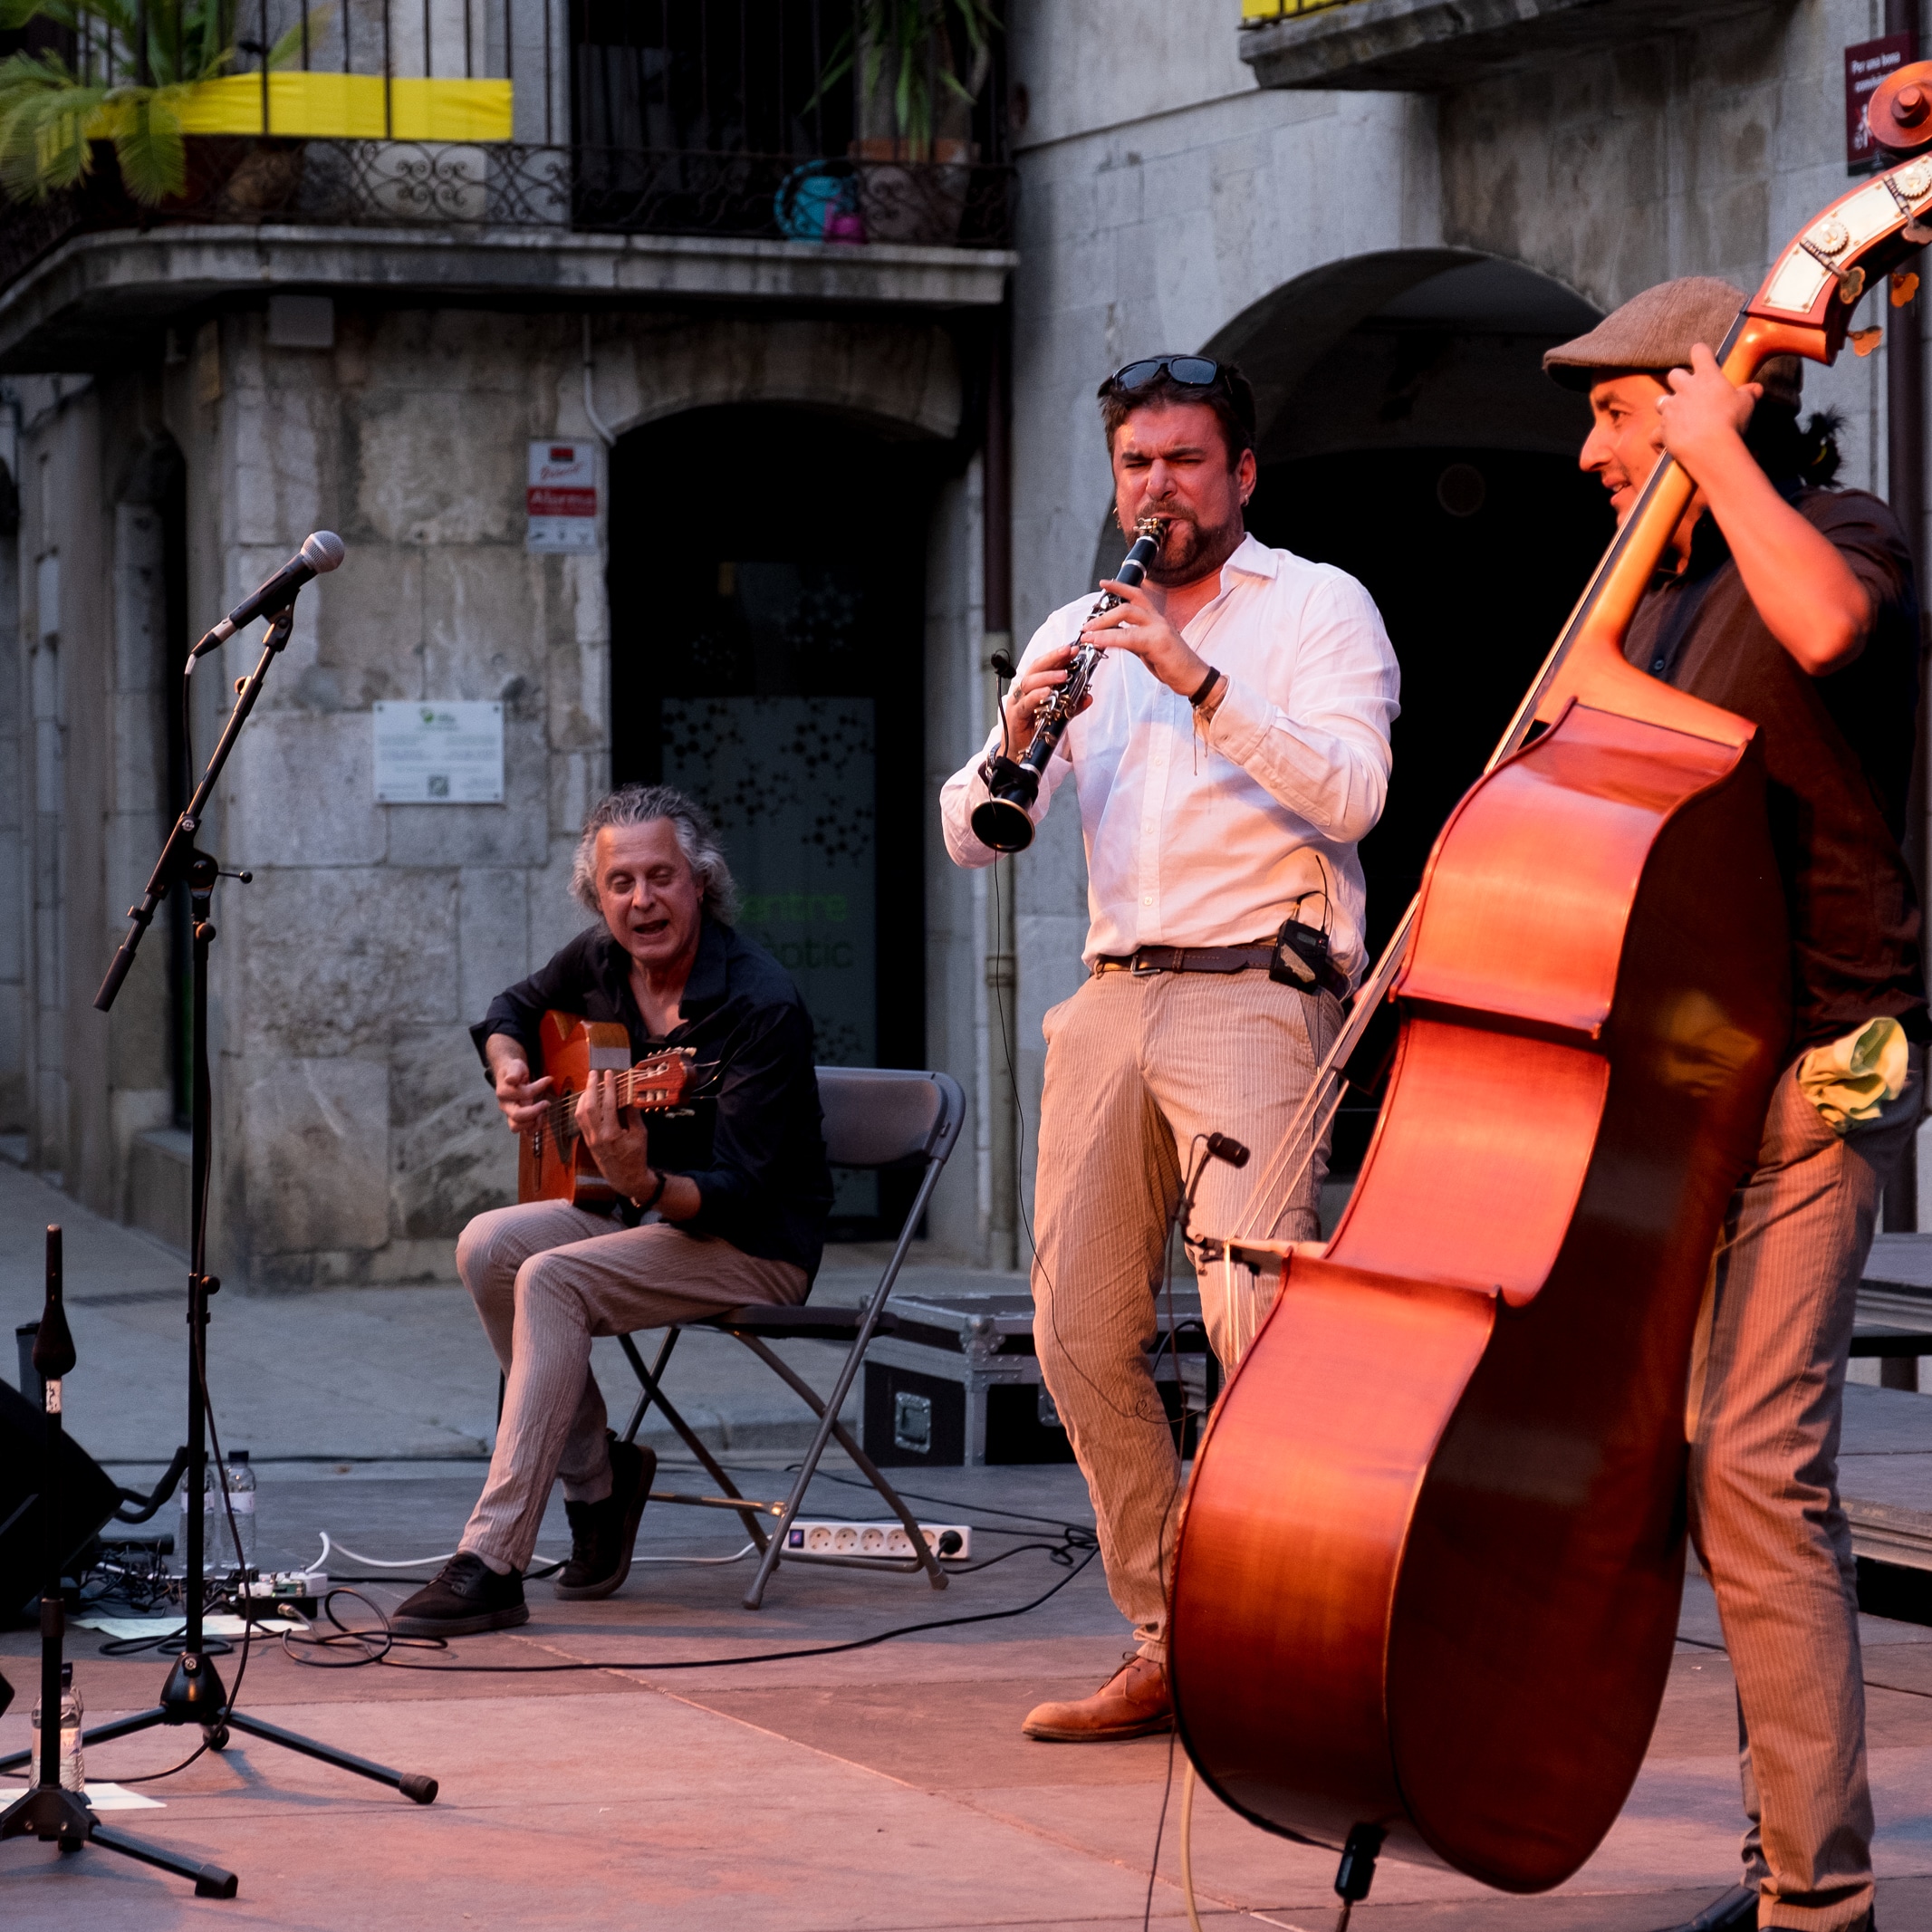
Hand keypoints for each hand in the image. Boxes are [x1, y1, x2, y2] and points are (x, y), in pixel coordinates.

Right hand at [489, 1049, 553, 1132]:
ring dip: (532, 1122)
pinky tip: (541, 1118)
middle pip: (517, 1116)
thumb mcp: (515, 1066)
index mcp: (503, 1092)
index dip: (537, 1088)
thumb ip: (514, 1072)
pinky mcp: (517, 1120)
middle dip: (535, 1111)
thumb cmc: (514, 1071)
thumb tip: (510, 1080)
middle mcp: (505, 1105)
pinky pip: (524, 1131)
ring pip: (516, 1127)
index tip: (549, 1079)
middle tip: (547, 1103)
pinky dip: (534, 1128)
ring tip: (542, 1113)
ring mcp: (510, 1114)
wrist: (510, 1076)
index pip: (521, 1094)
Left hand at [575, 1068, 657, 1200]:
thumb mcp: (640, 1135)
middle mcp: (597, 1136)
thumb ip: (633, 1115)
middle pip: (589, 1106)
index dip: (608, 1087)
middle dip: (591, 1087)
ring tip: (590, 1084)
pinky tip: (587, 1100)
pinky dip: (582, 1107)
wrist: (626, 1178)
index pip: (608, 1105)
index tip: (609, 1074)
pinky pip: (580, 1121)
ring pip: (580, 1113)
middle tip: (594, 1073)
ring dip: (584, 1096)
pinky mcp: (587, 1142)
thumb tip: (628, 1096)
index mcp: (612, 1134)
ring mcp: (590, 1139)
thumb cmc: (636, 1156)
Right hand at [1001, 642, 1091, 748]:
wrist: (1020, 755)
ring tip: (1064, 675)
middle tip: (1069, 652)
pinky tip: (1048, 692)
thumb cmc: (1036, 732)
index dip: (1058, 655)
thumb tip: (1088, 696)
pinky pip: (1025, 704)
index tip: (1073, 648)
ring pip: (1029, 683)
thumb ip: (1072, 705)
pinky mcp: (1015, 716)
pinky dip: (1036, 696)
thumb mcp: (1059, 715)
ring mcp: (1018, 703)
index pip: (1044, 666)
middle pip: (1035, 668)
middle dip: (1053, 658)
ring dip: (1048, 677)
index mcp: (1033, 687)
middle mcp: (1023, 692)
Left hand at [1081, 579, 1209, 699]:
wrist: (1194, 678)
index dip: (1120, 588)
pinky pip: (1129, 637)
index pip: (1137, 596)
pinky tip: (1098, 642)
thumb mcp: (1148, 649)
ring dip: (1103, 622)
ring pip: (1127, 614)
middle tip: (1087, 624)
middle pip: (1129, 604)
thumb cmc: (1173, 665)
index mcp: (1156, 620)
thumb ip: (1132, 640)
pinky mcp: (1158, 643)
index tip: (1104, 583)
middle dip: (1104, 612)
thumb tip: (1113, 637)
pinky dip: (1110, 638)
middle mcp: (1157, 620)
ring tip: (1087, 633)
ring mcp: (1159, 629)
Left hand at [1656, 343, 1759, 482]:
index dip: (1700, 352)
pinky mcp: (1662, 430)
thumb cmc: (1731, 421)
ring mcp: (1671, 409)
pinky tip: (1663, 445)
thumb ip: (1749, 393)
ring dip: (1666, 405)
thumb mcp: (1747, 404)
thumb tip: (1755, 389)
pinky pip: (1654, 434)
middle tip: (1689, 390)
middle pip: (1674, 374)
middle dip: (1679, 380)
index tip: (1702, 354)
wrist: (1710, 446)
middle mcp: (1685, 389)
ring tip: (1675, 415)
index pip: (1699, 352)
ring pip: (1660, 401)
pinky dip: (1658, 439)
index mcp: (1707, 376)